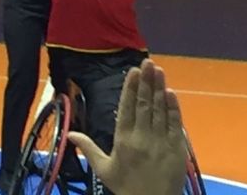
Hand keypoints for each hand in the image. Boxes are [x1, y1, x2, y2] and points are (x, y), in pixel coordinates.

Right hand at [66, 60, 186, 194]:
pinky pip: (174, 123)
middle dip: (146, 82)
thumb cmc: (126, 187)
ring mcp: (160, 142)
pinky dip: (173, 107)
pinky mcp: (176, 147)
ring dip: (159, 88)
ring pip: (159, 110)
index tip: (133, 72)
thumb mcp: (104, 169)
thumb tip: (69, 134)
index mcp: (123, 141)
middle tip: (147, 63)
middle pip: (144, 105)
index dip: (130, 89)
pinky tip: (171, 92)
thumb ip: (88, 148)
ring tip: (158, 70)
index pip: (126, 109)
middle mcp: (142, 138)